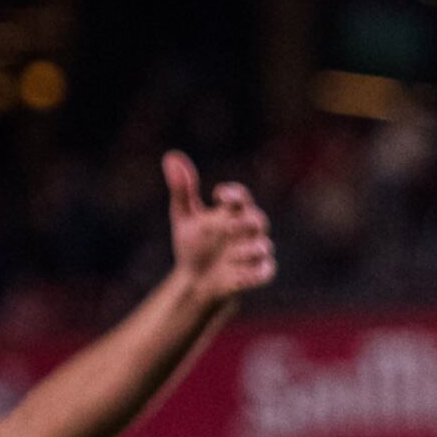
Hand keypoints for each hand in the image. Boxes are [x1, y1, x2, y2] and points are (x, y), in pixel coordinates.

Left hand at [163, 152, 277, 306]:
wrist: (196, 279)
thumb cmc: (193, 244)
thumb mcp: (184, 217)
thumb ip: (182, 189)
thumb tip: (171, 156)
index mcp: (233, 212)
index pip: (241, 197)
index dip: (234, 194)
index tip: (217, 195)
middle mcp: (247, 231)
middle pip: (258, 220)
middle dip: (244, 223)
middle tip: (226, 227)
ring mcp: (253, 253)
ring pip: (263, 246)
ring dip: (248, 249)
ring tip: (230, 254)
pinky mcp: (256, 274)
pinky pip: (265, 271)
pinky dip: (255, 273)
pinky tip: (237, 275)